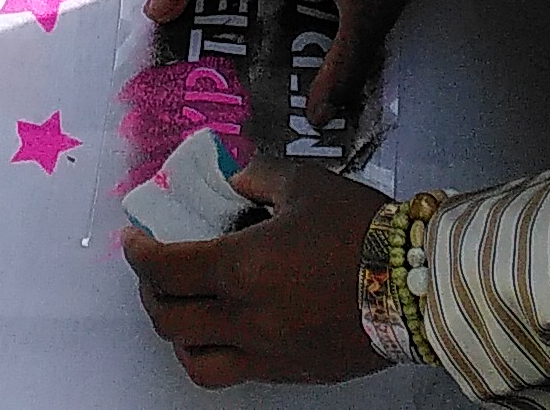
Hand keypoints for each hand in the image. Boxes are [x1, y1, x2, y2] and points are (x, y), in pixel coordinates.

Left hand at [123, 155, 390, 386]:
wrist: (416, 285)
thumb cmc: (362, 231)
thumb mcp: (305, 183)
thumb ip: (259, 176)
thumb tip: (236, 180)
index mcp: (242, 267)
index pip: (164, 270)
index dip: (138, 253)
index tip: (133, 239)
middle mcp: (246, 318)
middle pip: (167, 319)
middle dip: (149, 292)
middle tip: (154, 269)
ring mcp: (267, 352)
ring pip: (194, 360)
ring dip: (177, 334)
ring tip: (184, 309)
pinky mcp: (290, 371)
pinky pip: (235, 373)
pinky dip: (216, 352)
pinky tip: (228, 328)